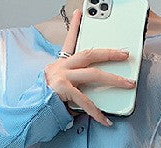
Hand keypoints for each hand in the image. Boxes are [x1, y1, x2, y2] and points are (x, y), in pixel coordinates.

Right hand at [44, 7, 136, 125]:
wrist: (33, 112)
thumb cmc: (48, 101)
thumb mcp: (63, 88)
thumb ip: (78, 85)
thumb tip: (99, 90)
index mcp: (61, 64)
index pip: (69, 40)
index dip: (75, 26)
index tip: (80, 13)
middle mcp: (61, 67)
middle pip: (89, 54)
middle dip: (109, 53)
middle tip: (124, 54)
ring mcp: (62, 77)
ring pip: (93, 74)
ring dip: (114, 79)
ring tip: (128, 84)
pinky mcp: (63, 90)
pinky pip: (86, 101)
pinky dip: (97, 112)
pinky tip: (106, 120)